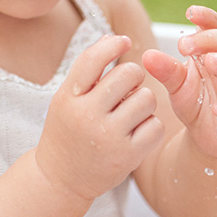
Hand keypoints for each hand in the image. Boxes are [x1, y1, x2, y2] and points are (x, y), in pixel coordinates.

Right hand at [35, 35, 164, 200]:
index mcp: (69, 97)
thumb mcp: (66, 98)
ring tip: (130, 112)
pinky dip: (150, 125)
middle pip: (129, 74)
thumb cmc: (67, 131)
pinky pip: (155, 126)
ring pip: (147, 99)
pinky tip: (137, 130)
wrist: (61, 179)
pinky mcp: (127, 157)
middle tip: (127, 87)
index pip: (93, 59)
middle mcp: (87, 116)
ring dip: (144, 102)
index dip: (113, 44)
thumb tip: (112, 37)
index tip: (123, 41)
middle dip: (134, 76)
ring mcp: (108, 137)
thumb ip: (87, 71)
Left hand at [142, 6, 216, 159]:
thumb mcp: (176, 85)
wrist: (206, 137)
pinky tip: (216, 108)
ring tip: (211, 62)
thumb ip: (165, 70)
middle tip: (186, 46)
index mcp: (215, 53)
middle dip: (212, 39)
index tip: (190, 13)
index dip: (207, 18)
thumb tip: (148, 55)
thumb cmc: (195, 102)